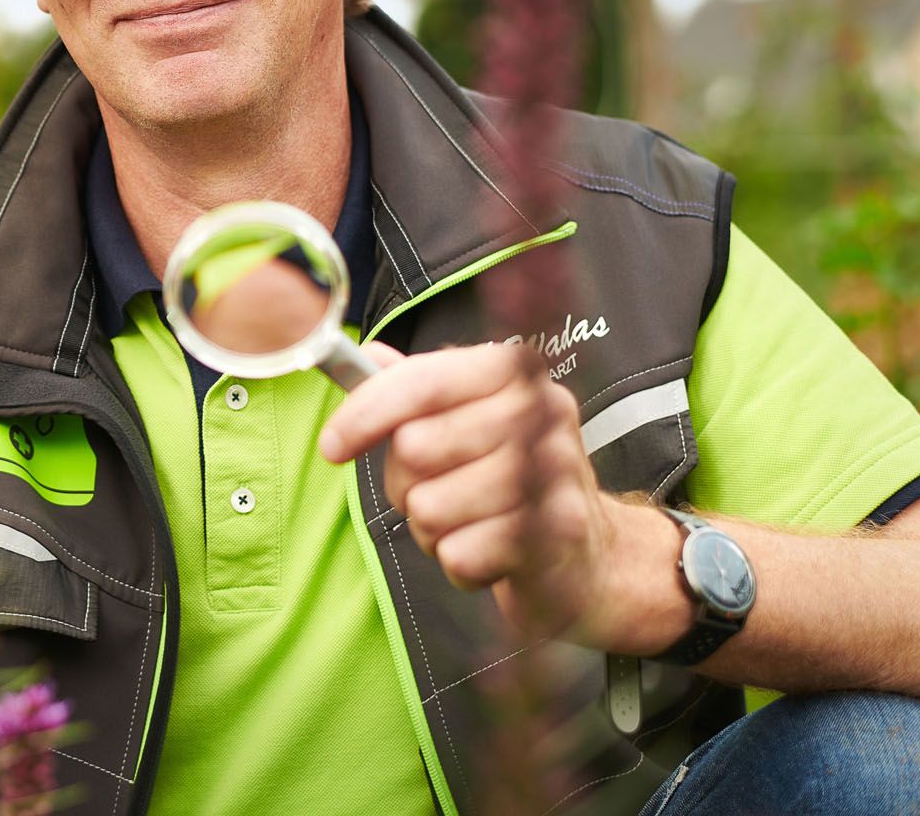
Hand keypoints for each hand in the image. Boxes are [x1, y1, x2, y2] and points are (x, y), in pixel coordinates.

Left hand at [318, 342, 614, 639]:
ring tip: (465, 522)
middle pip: (416, 447)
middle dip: (405, 482)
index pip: (420, 382)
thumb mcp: (467, 419)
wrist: (587, 554)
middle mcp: (540, 413)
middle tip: (433, 490)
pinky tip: (488, 550)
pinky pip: (459, 555)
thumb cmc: (510, 480)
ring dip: (431, 527)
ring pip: (430, 506)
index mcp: (514, 371)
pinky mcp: (555, 535)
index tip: (332, 445)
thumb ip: (416, 389)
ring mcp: (554, 473)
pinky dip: (458, 563)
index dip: (365, 413)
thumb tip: (366, 356)